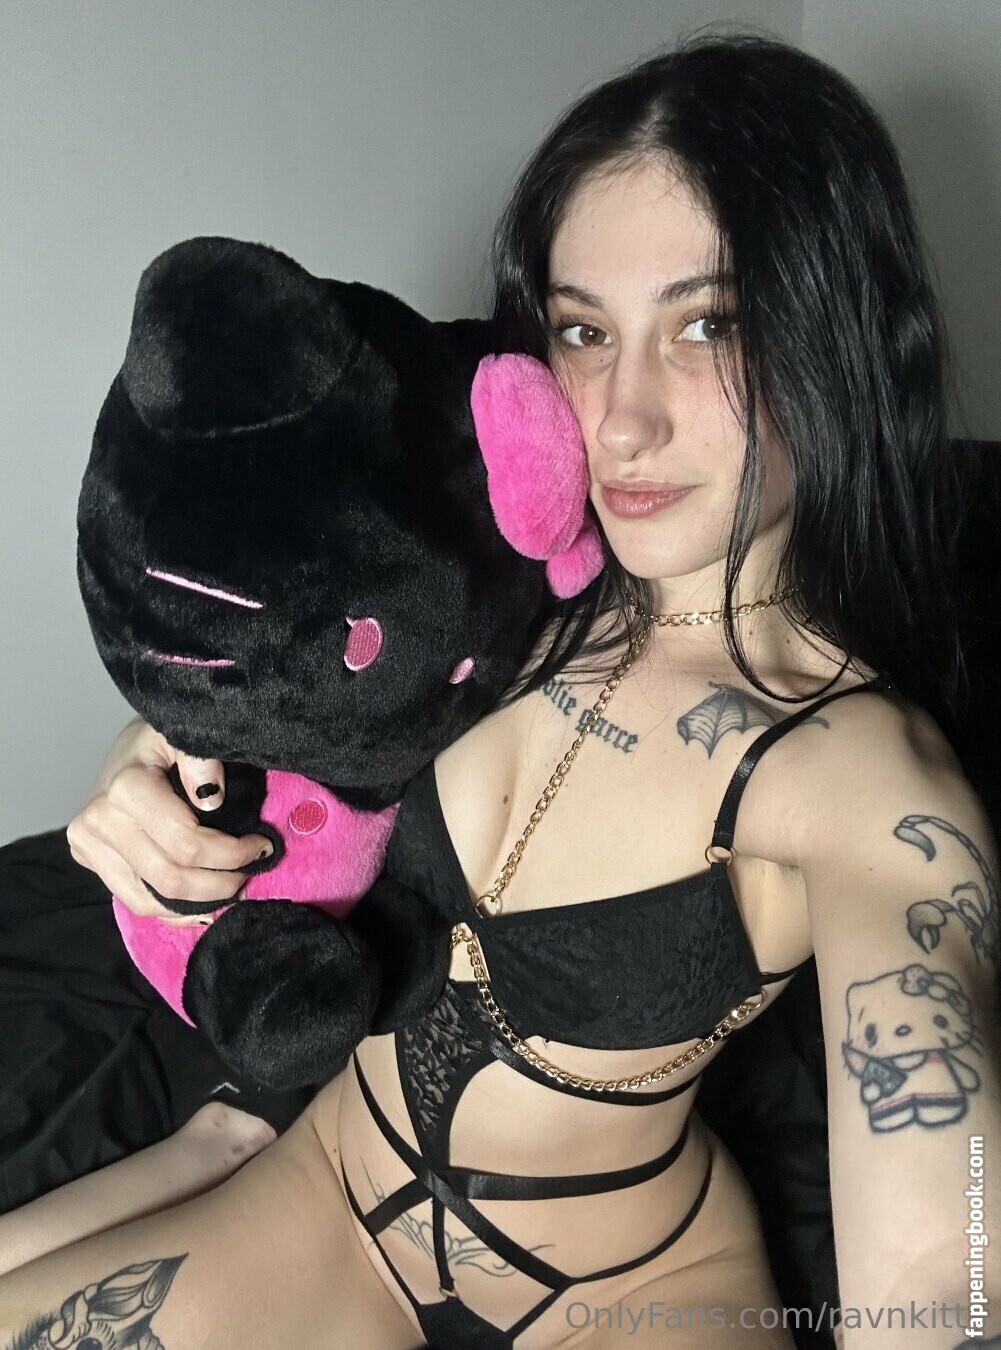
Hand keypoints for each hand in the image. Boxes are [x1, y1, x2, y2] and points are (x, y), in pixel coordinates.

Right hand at [66, 718, 271, 925]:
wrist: (125, 750)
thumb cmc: (160, 742)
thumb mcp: (183, 734)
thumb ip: (199, 758)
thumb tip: (211, 797)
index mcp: (126, 789)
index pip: (187, 844)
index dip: (232, 853)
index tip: (262, 846)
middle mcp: (98, 821)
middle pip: (170, 878)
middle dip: (220, 884)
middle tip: (250, 874)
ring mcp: (88, 845)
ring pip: (150, 899)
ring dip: (199, 904)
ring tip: (230, 890)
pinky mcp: (87, 859)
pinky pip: (134, 901)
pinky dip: (173, 910)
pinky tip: (202, 905)